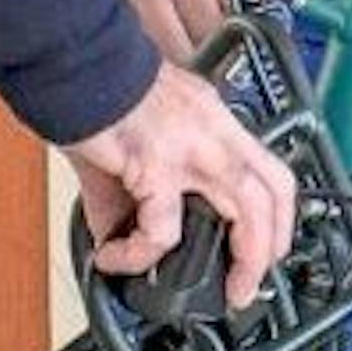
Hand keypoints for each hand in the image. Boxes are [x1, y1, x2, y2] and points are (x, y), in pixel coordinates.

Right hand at [66, 65, 298, 309]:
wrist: (71, 60)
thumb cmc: (97, 86)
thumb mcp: (134, 138)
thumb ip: (131, 191)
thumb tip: (117, 236)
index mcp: (213, 121)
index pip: (269, 169)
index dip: (280, 214)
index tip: (269, 246)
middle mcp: (213, 131)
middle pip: (272, 192)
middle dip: (271, 247)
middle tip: (250, 284)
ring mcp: (191, 147)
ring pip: (245, 210)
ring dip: (244, 260)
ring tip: (223, 290)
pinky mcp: (156, 164)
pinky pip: (162, 230)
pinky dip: (139, 255)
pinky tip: (114, 258)